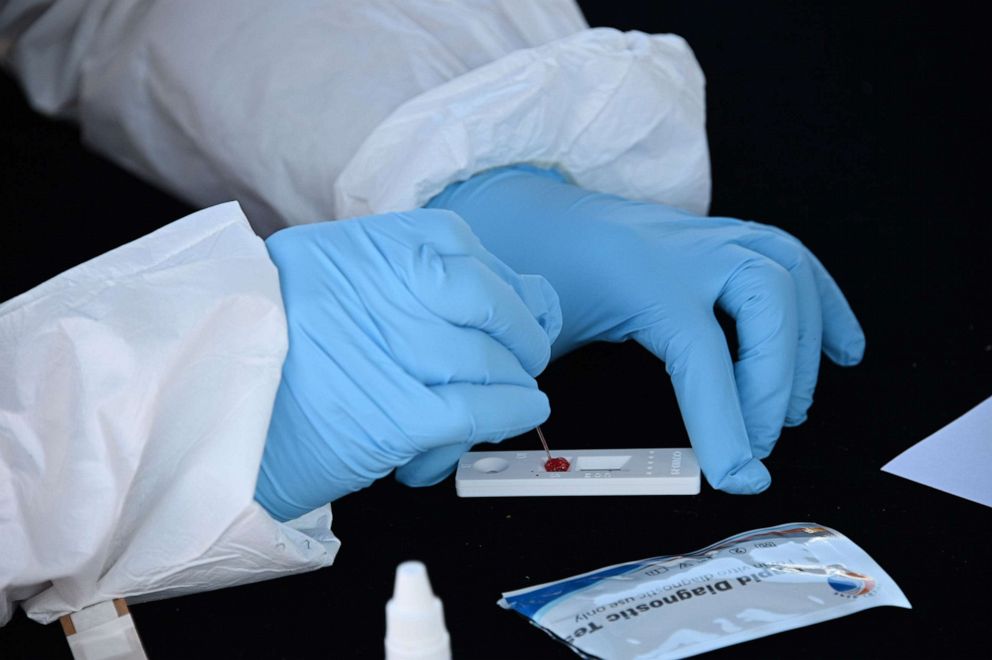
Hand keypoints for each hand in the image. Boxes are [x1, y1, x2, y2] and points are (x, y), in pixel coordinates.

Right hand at [255, 209, 560, 520]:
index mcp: (357, 249)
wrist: (201, 421)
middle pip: (487, 304)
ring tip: (512, 392)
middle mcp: (379, 288)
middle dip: (520, 334)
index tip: (518, 304)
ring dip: (513, 382)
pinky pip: (479, 411)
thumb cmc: (262, 358)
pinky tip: (510, 417)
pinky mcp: (398, 415)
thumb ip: (407, 281)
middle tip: (525, 354)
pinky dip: (506, 414)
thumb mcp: (323, 287)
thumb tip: (520, 292)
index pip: (460, 246)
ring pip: (490, 361)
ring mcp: (394, 351)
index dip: (502, 281)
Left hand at [428, 165, 863, 493]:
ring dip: (806, 346)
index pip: (700, 349)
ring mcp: (706, 238)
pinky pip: (790, 259)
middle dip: (776, 378)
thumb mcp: (539, 330)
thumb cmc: (532, 272)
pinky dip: (824, 304)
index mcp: (638, 274)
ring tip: (796, 411)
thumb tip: (595, 457)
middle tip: (760, 440)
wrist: (530, 216)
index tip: (739, 475)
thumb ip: (565, 387)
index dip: (725, 418)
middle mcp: (684, 248)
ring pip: (788, 271)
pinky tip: (843, 349)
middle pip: (765, 297)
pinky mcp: (718, 240)